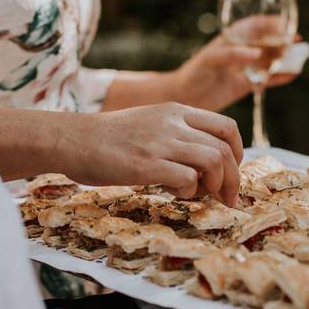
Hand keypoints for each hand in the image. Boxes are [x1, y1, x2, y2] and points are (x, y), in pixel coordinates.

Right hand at [64, 103, 243, 204]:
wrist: (71, 139)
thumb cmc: (108, 138)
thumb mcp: (149, 123)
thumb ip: (177, 135)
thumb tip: (206, 165)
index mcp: (176, 111)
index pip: (227, 126)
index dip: (237, 153)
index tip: (231, 171)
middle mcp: (173, 123)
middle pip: (225, 148)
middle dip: (233, 178)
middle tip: (228, 198)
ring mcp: (161, 142)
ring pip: (214, 162)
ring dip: (214, 185)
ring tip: (198, 194)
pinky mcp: (147, 164)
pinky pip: (188, 179)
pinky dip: (189, 192)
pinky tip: (173, 193)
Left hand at [170, 35, 298, 111]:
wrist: (185, 97)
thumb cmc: (194, 73)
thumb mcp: (210, 60)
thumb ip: (232, 55)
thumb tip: (256, 54)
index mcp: (233, 39)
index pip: (256, 25)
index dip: (272, 23)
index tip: (286, 25)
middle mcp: (242, 51)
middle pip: (268, 42)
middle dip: (283, 41)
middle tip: (295, 43)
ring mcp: (245, 68)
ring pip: (270, 60)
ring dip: (284, 58)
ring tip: (298, 58)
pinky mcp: (246, 84)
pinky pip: (267, 79)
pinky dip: (280, 77)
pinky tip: (293, 75)